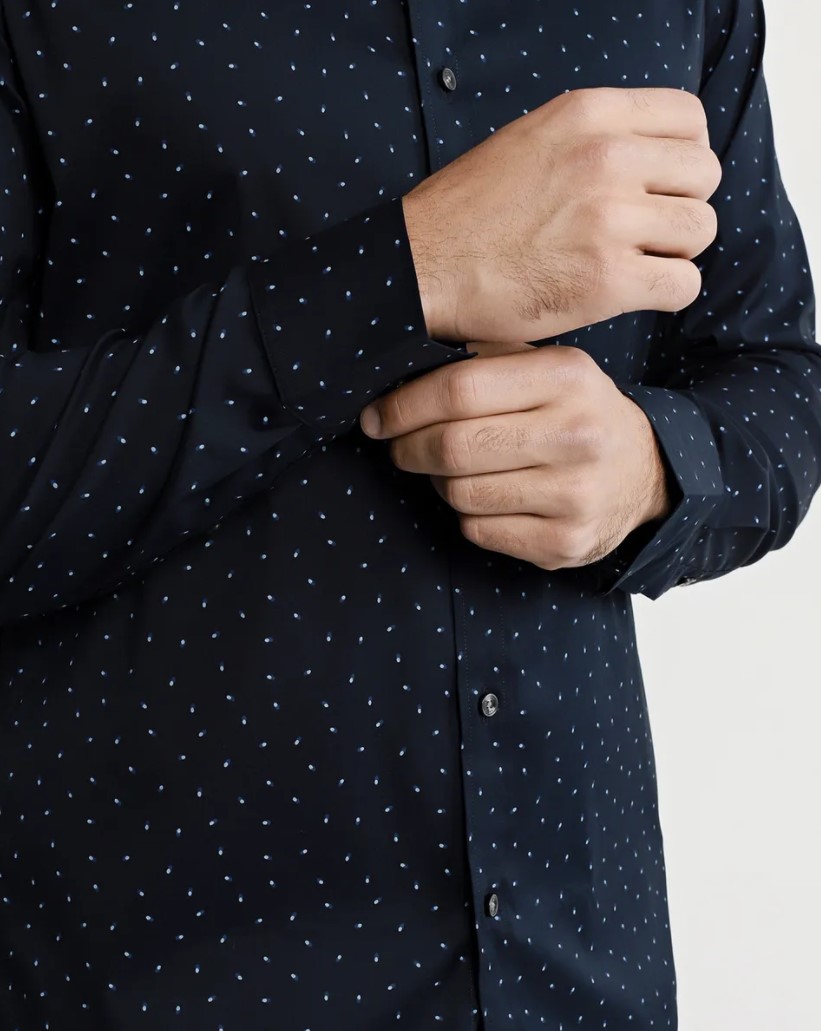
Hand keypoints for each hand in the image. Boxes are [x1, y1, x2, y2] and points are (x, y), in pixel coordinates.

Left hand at [359, 344, 671, 569]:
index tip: (377, 417)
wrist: (646, 472)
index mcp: (567, 377)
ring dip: (440, 483)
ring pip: (459, 493)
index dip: (404, 406)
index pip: (458, 389)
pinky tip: (487, 499)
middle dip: (408, 448)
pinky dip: (467, 515)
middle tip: (398, 447)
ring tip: (454, 471)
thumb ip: (485, 360)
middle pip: (453, 446)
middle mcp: (577, 435)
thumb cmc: (577, 413)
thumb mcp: (549, 367)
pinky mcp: (566, 542)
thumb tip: (399, 372)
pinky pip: (478, 530)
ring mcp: (575, 494)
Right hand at [402, 86, 720, 342]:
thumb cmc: (467, 214)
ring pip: (699, 232)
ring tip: (633, 264)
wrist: (421, 269)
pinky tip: (631, 294)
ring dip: (674, 253)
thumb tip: (650, 157)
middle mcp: (606, 158)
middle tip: (644, 233)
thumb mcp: (529, 140)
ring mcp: (609, 220)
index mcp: (587, 115)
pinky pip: (683, 285)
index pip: (689, 119)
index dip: (683, 158)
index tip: (659, 186)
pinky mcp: (607, 280)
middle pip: (704, 176)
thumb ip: (593, 138)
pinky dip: (666, 294)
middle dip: (681, 207)